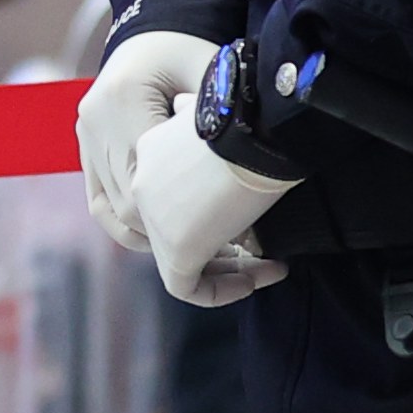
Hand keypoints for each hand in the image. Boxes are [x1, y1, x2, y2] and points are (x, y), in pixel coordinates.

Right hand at [79, 29, 218, 250]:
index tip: (231, 236)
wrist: (155, 25)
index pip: (149, 185)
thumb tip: (253, 187)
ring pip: (112, 210)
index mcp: (124, 100)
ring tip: (195, 248)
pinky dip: (128, 223)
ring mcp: (85, 134)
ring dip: (151, 235)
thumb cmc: (189, 47)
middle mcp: (94, 120)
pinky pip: (99, 201)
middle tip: (223, 251)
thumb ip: (226, 121)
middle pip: (129, 205)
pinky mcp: (85, 145)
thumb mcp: (216, 73)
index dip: (187, 220)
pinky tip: (162, 236)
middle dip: (172, 236)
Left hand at [131, 112, 294, 305]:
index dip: (211, 212)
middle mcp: (143, 185)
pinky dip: (221, 291)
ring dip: (228, 269)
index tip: (249, 211)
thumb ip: (215, 145)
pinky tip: (259, 277)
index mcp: (151, 150)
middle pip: (176, 228)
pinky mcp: (175, 247)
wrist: (254, 131)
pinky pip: (188, 288)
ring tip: (269, 266)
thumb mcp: (226, 127)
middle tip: (260, 247)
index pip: (173, 195)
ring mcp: (155, 219)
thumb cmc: (251, 121)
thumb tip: (230, 161)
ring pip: (181, 260)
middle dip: (220, 244)